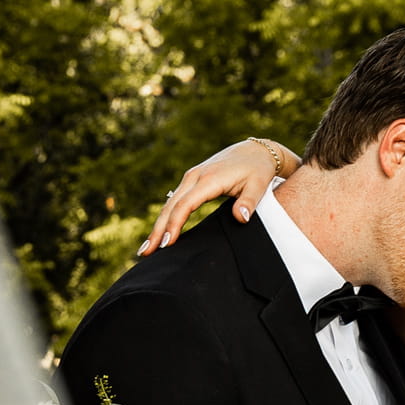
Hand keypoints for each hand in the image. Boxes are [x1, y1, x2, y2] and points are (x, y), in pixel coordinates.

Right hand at [140, 137, 300, 254]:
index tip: (167, 244)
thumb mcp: (258, 186)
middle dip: (158, 230)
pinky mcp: (192, 180)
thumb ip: (249, 202)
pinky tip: (160, 231)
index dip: (175, 225)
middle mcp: (195, 176)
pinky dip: (166, 217)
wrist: (256, 151)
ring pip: (170, 204)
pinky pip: (175, 200)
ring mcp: (191, 177)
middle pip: (171, 206)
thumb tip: (241, 218)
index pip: (186, 205)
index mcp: (209, 179)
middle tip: (146, 252)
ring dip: (158, 225)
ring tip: (147, 248)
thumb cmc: (258, 170)